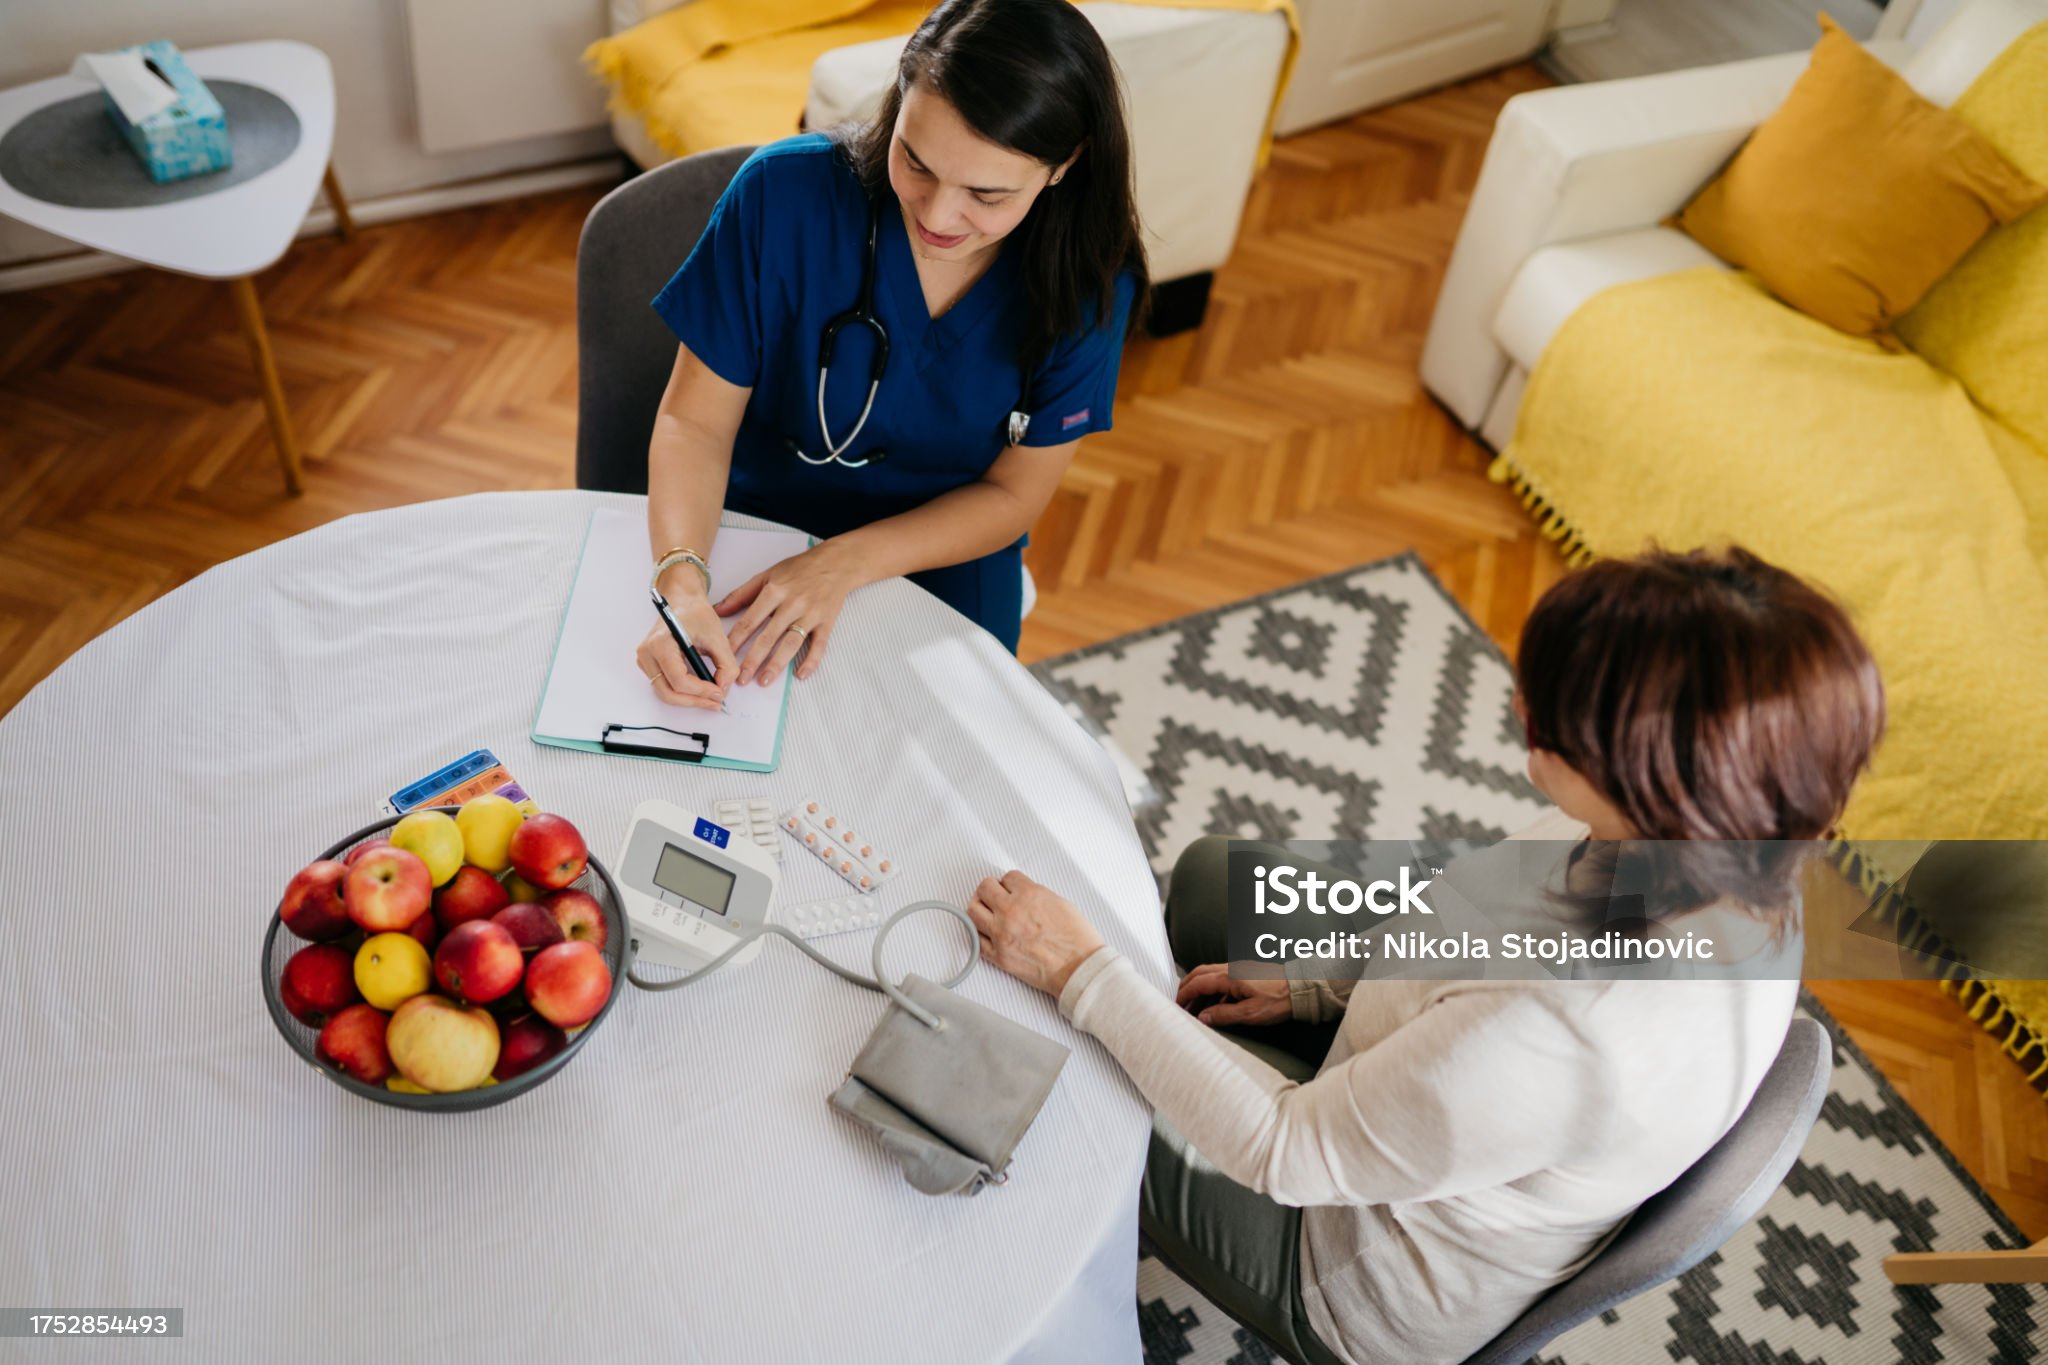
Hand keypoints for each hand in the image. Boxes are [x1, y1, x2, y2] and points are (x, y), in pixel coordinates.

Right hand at [635, 578, 735, 710]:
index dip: (700, 691)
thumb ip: (725, 664)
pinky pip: (665, 687)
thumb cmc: (696, 614)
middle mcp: (647, 654)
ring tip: (710, 699)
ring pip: (665, 693)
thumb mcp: (717, 636)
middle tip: (716, 703)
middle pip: (668, 692)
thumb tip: (723, 689)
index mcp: (660, 643)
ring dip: (689, 700)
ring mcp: (645, 661)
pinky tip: (700, 691)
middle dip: (694, 701)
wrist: (682, 602)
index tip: (719, 693)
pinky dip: (683, 693)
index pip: (678, 679)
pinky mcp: (650, 666)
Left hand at [716, 539, 866, 685]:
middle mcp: (792, 604)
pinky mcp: (827, 622)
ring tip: (764, 681)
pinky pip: (819, 645)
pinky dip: (811, 660)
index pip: (750, 621)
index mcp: (774, 591)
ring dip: (777, 664)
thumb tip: (718, 610)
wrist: (835, 563)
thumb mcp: (767, 575)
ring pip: (792, 643)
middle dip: (753, 659)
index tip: (724, 657)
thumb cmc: (799, 569)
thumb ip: (742, 594)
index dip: (736, 641)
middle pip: (769, 636)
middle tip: (741, 679)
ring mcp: (811, 614)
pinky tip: (801, 674)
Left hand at [964, 870, 1105, 997]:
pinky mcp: (998, 955)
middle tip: (995, 895)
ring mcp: (1001, 934)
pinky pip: (976, 939)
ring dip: (980, 908)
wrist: (1079, 968)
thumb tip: (1022, 896)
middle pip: (984, 888)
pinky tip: (988, 933)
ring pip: (973, 911)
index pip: (1007, 877)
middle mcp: (1012, 911)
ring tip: (987, 912)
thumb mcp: (1060, 903)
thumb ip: (1036, 896)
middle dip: (991, 890)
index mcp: (1030, 895)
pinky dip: (981, 934)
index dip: (1010, 883)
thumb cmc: (1077, 940)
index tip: (1011, 888)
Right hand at [1173, 964, 1290, 1028]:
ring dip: (1200, 989)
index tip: (1177, 1005)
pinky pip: (1223, 979)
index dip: (1185, 994)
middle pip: (1200, 973)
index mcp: (1229, 977)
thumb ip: (1224, 1015)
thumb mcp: (1250, 1013)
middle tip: (1180, 1003)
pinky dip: (1213, 991)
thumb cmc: (1280, 1000)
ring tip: (1195, 1008)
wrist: (1303, 988)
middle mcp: (1231, 969)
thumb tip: (1203, 1017)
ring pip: (1211, 975)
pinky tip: (1216, 1006)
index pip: (1198, 983)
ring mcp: (1239, 969)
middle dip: (1187, 987)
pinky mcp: (1247, 974)